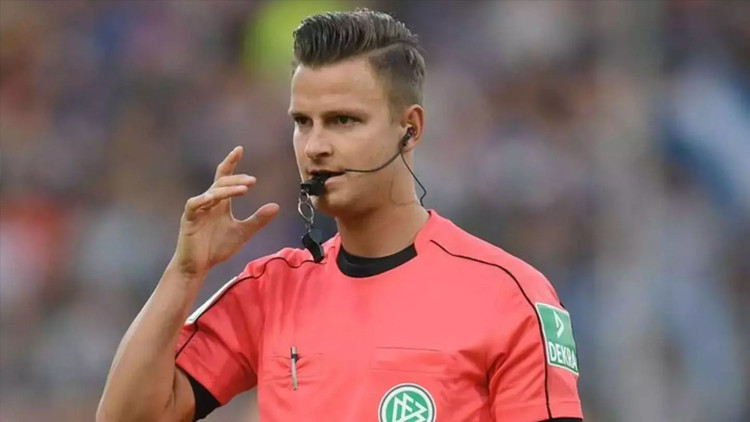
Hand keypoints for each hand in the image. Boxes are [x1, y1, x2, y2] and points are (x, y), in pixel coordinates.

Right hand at [169, 146, 279, 276]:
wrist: (198, 266)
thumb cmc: (217, 248)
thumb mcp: (243, 232)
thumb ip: (258, 220)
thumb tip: (276, 206)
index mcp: (220, 203)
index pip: (225, 177)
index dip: (231, 162)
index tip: (240, 149)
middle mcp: (209, 202)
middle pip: (221, 182)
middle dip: (236, 178)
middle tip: (253, 181)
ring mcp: (198, 209)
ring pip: (212, 191)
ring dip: (228, 189)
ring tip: (244, 189)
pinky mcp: (189, 218)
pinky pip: (196, 204)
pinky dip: (205, 199)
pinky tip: (215, 197)